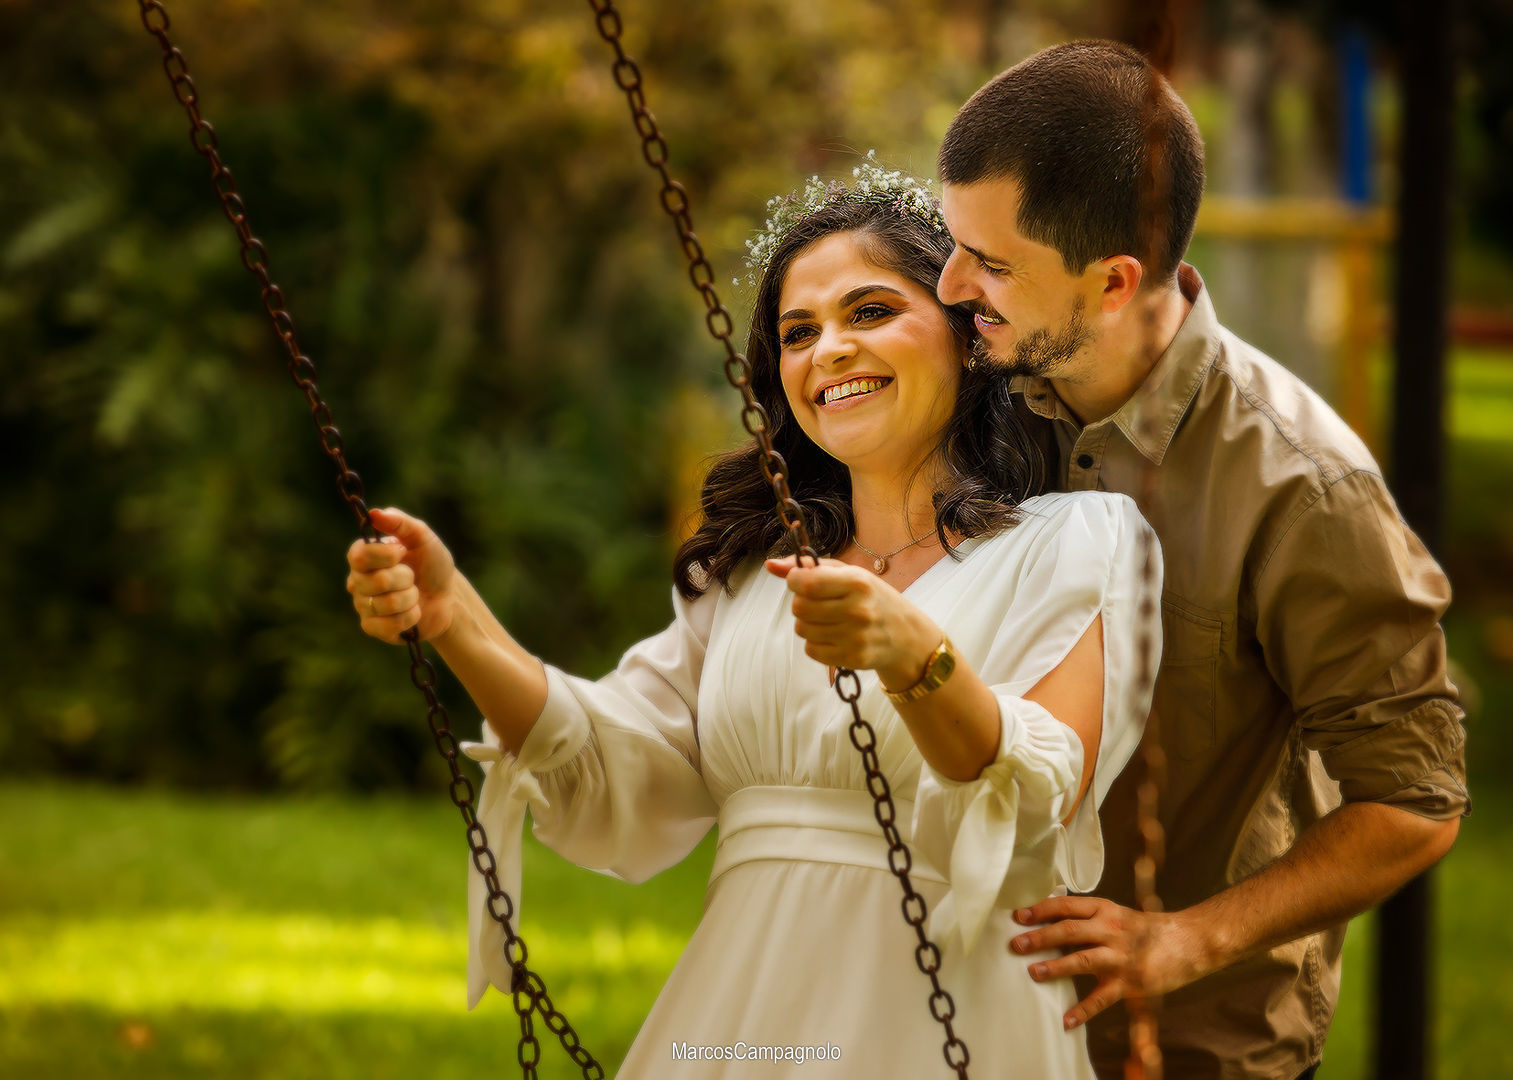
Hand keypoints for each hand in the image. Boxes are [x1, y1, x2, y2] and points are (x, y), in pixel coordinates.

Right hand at [345, 507, 458, 643]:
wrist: (447, 597)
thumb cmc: (432, 564)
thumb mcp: (423, 538)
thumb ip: (401, 523)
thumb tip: (374, 513)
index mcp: (363, 556)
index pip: (358, 556)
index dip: (385, 556)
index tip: (404, 552)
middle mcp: (357, 581)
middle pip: (377, 582)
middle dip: (406, 578)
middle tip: (412, 577)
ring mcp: (363, 606)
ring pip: (387, 604)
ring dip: (411, 598)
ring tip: (414, 594)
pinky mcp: (372, 628)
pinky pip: (389, 625)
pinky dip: (410, 617)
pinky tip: (413, 612)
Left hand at [763, 557, 937, 687]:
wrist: (905, 635)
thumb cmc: (871, 598)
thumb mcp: (848, 575)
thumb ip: (809, 567)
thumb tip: (770, 566)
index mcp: (857, 583)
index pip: (807, 582)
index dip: (794, 581)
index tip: (800, 581)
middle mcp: (857, 610)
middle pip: (800, 607)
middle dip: (801, 603)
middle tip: (817, 603)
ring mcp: (855, 637)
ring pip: (802, 629)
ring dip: (807, 623)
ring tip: (827, 620)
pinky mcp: (852, 659)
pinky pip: (811, 650)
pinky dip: (815, 643)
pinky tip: (832, 637)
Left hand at [1008, 897, 1210, 1029]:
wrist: (1188, 942)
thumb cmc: (1145, 929)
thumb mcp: (1116, 913)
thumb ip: (1087, 917)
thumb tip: (1049, 918)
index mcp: (1104, 909)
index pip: (1066, 905)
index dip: (1040, 910)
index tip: (1018, 916)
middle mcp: (1111, 930)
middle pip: (1070, 930)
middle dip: (1041, 937)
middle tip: (1016, 944)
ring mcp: (1120, 957)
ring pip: (1083, 960)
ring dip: (1056, 967)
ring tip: (1034, 972)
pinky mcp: (1130, 983)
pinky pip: (1102, 999)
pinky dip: (1083, 1010)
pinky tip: (1067, 1020)